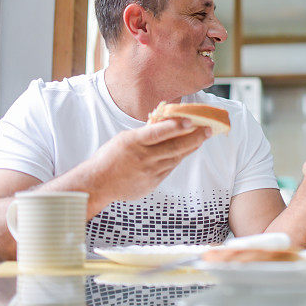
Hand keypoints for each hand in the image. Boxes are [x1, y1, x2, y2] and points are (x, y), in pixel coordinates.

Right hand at [84, 119, 209, 202]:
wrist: (97, 184)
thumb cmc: (109, 158)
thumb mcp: (124, 140)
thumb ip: (144, 133)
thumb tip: (163, 121)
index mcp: (133, 142)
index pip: (158, 132)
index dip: (175, 126)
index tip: (191, 120)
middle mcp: (143, 158)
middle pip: (174, 147)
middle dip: (194, 137)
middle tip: (208, 130)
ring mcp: (149, 172)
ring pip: (175, 158)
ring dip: (190, 148)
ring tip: (201, 138)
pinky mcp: (152, 183)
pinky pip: (169, 168)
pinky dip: (178, 158)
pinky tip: (186, 151)